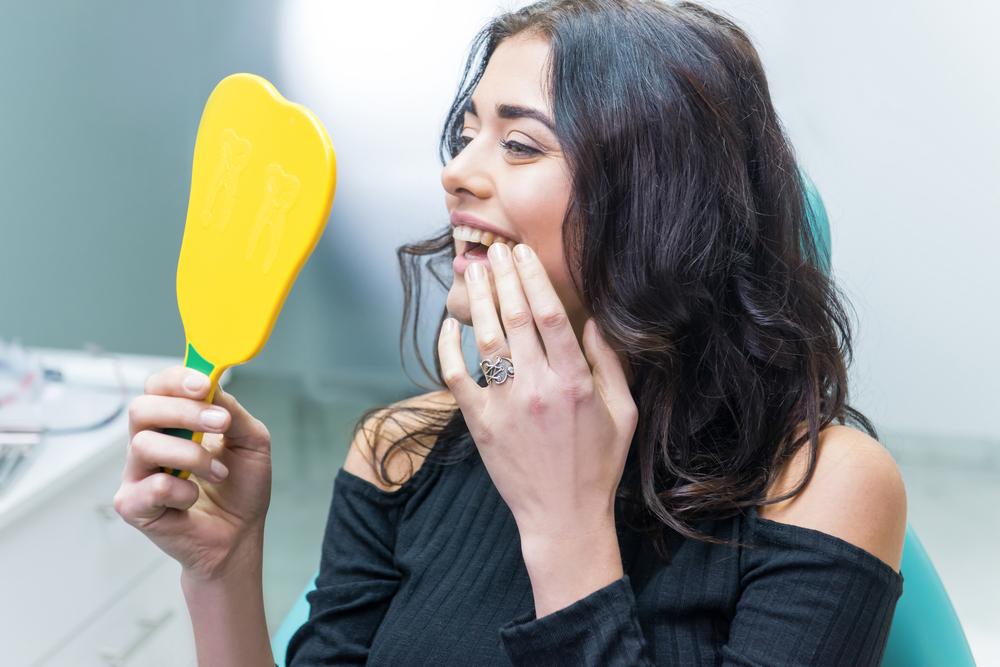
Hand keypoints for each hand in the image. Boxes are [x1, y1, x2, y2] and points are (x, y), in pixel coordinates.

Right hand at [113, 366, 272, 580]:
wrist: (240, 535)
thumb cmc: (241, 487)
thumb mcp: (251, 441)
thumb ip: (233, 411)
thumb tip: (213, 386)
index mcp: (174, 422)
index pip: (158, 386)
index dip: (177, 380)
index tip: (205, 385)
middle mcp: (150, 442)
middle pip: (142, 408)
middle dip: (184, 411)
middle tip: (221, 423)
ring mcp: (137, 474)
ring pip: (145, 444)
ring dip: (192, 456)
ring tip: (219, 472)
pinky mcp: (133, 505)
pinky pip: (150, 486)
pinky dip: (181, 491)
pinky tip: (194, 499)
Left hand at [438, 242, 637, 541]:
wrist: (563, 516)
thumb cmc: (597, 464)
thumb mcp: (623, 412)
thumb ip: (610, 363)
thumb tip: (595, 320)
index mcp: (575, 382)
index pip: (549, 315)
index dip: (533, 278)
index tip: (523, 253)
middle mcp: (538, 388)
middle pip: (514, 318)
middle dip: (504, 277)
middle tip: (495, 250)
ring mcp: (505, 406)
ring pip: (486, 340)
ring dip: (479, 302)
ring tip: (475, 273)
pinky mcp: (480, 423)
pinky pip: (456, 376)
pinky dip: (448, 348)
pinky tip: (449, 325)